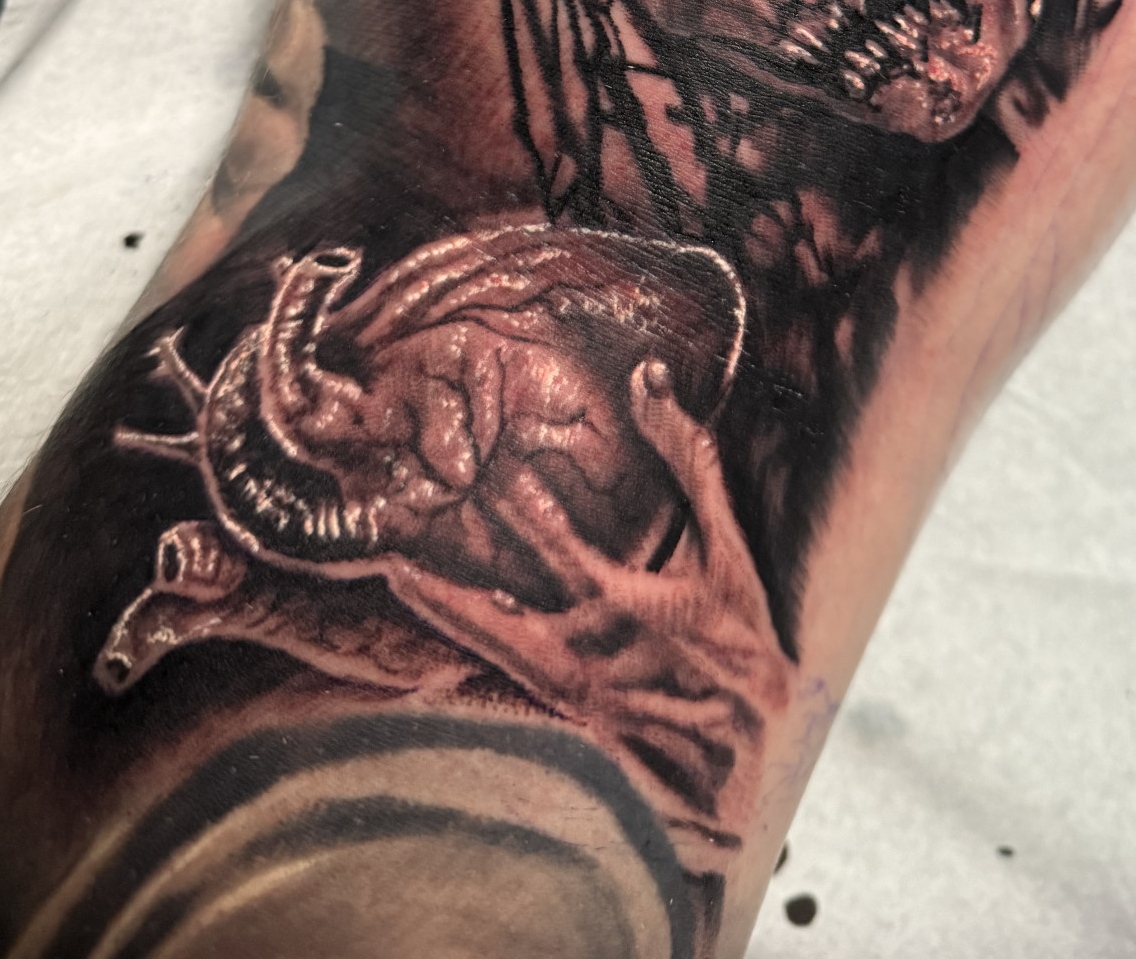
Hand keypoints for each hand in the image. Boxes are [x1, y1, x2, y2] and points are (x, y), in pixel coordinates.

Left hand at [379, 359, 791, 830]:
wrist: (742, 757)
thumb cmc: (741, 642)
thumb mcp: (726, 551)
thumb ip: (689, 463)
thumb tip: (648, 378)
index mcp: (624, 603)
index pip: (557, 546)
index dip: (521, 508)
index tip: (484, 465)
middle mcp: (583, 649)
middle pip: (498, 602)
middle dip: (451, 563)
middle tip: (398, 526)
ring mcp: (564, 689)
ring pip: (488, 643)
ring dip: (442, 607)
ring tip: (393, 572)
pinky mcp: (557, 715)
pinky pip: (500, 674)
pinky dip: (466, 641)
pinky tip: (433, 619)